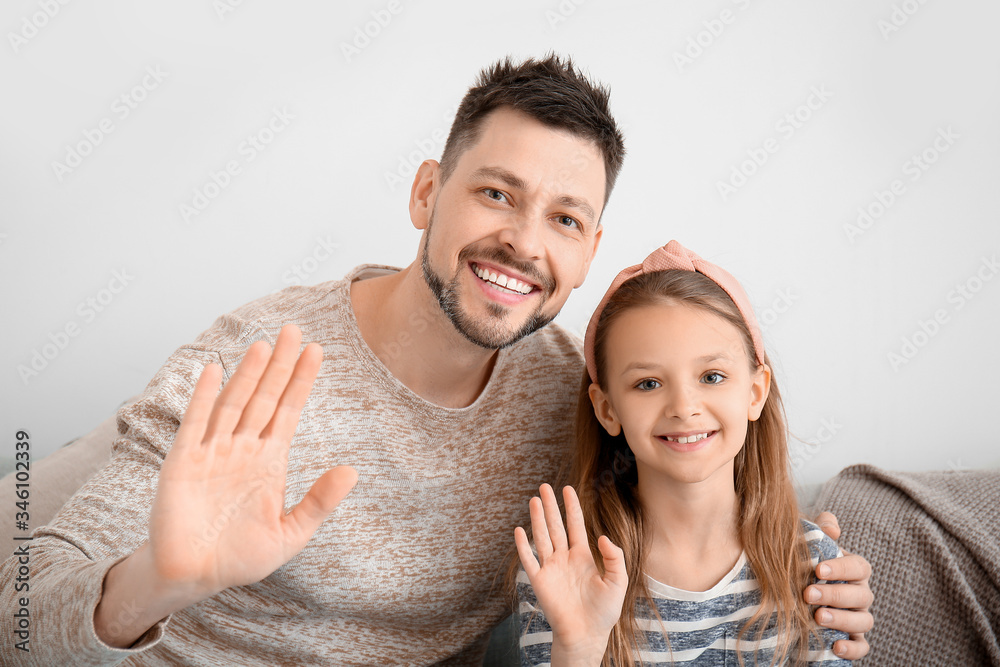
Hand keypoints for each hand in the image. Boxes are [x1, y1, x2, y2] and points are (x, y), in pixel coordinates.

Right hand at [149, 324, 357, 597]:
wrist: (193, 578)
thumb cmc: (241, 556)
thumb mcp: (291, 533)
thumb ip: (319, 502)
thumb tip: (352, 470)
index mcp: (269, 462)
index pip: (288, 412)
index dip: (301, 381)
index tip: (316, 350)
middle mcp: (242, 450)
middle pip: (264, 398)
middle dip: (280, 365)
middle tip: (294, 330)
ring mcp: (212, 453)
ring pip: (234, 404)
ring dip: (248, 374)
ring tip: (265, 344)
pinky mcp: (182, 464)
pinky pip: (195, 424)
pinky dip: (204, 397)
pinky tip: (214, 369)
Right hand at [514, 484, 626, 664]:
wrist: (587, 634)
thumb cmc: (604, 611)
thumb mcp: (618, 581)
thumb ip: (614, 557)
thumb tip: (602, 536)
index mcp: (583, 556)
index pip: (575, 525)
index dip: (571, 507)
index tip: (568, 489)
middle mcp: (565, 558)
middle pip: (556, 526)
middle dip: (550, 506)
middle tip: (544, 487)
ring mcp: (551, 568)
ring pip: (542, 537)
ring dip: (537, 519)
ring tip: (534, 500)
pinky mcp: (539, 581)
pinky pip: (529, 560)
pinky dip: (523, 546)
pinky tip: (519, 530)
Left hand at [808, 511, 874, 659]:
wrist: (792, 593)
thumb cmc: (805, 564)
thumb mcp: (810, 542)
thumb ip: (821, 528)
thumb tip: (831, 528)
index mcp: (853, 570)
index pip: (859, 567)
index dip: (842, 568)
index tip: (818, 570)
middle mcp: (860, 594)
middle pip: (861, 595)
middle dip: (835, 594)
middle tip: (808, 594)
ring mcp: (858, 618)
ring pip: (864, 621)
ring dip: (843, 620)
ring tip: (818, 617)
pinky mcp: (853, 640)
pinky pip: (862, 647)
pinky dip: (853, 649)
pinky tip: (836, 646)